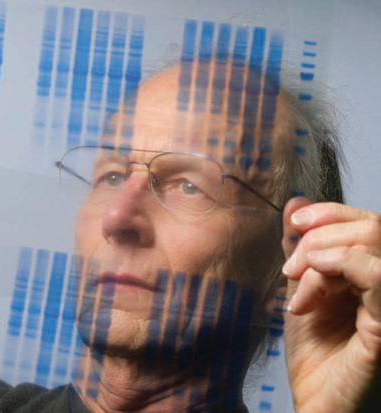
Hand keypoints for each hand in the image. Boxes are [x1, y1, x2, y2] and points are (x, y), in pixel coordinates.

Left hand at [281, 197, 380, 411]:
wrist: (320, 406)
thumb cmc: (315, 357)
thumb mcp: (302, 292)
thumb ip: (303, 251)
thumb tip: (296, 200)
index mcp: (371, 274)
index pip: (365, 223)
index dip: (331, 212)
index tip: (296, 221)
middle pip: (370, 226)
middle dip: (319, 237)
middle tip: (290, 269)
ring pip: (373, 242)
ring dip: (322, 254)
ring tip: (298, 286)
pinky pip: (378, 274)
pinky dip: (341, 263)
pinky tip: (312, 280)